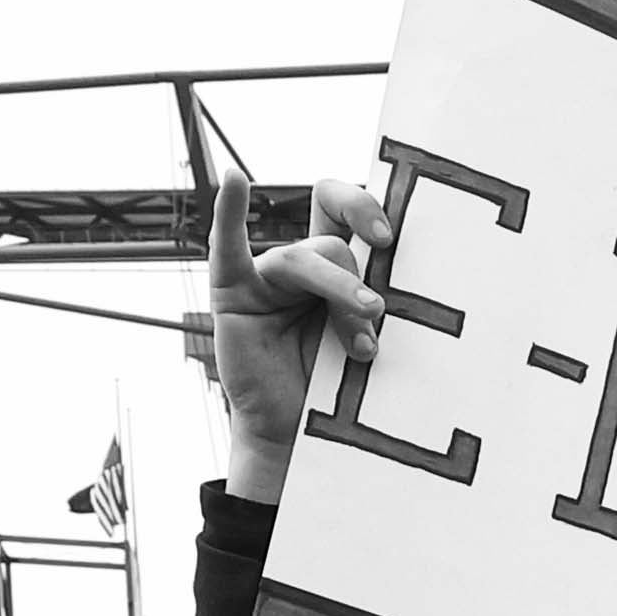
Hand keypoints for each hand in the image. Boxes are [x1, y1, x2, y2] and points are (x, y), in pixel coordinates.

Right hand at [200, 176, 389, 507]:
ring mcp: (266, 276)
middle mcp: (301, 264)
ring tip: (363, 346)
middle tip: (377, 307)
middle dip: (356, 270)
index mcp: (336, 266)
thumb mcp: (366, 340)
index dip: (365, 209)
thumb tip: (384, 295)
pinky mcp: (235, 292)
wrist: (300, 435)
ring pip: (304, 260)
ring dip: (339, 297)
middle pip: (331, 241)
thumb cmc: (338, 388)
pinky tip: (235, 180)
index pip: (345, 213)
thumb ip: (371, 308)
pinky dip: (229, 212)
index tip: (388, 237)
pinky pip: (228, 247)